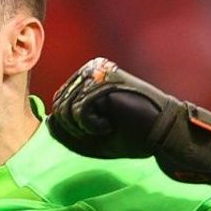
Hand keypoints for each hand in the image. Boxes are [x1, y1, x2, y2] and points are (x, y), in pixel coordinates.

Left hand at [49, 57, 210, 183]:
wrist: (161, 134)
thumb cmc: (129, 136)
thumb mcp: (90, 139)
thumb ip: (66, 131)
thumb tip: (48, 120)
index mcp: (87, 79)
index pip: (59, 104)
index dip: (71, 129)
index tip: (98, 131)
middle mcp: (91, 71)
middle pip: (59, 106)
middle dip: (75, 129)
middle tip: (101, 132)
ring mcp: (98, 73)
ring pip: (66, 108)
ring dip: (85, 129)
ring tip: (108, 127)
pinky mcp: (104, 82)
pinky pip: (80, 110)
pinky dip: (92, 126)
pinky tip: (112, 124)